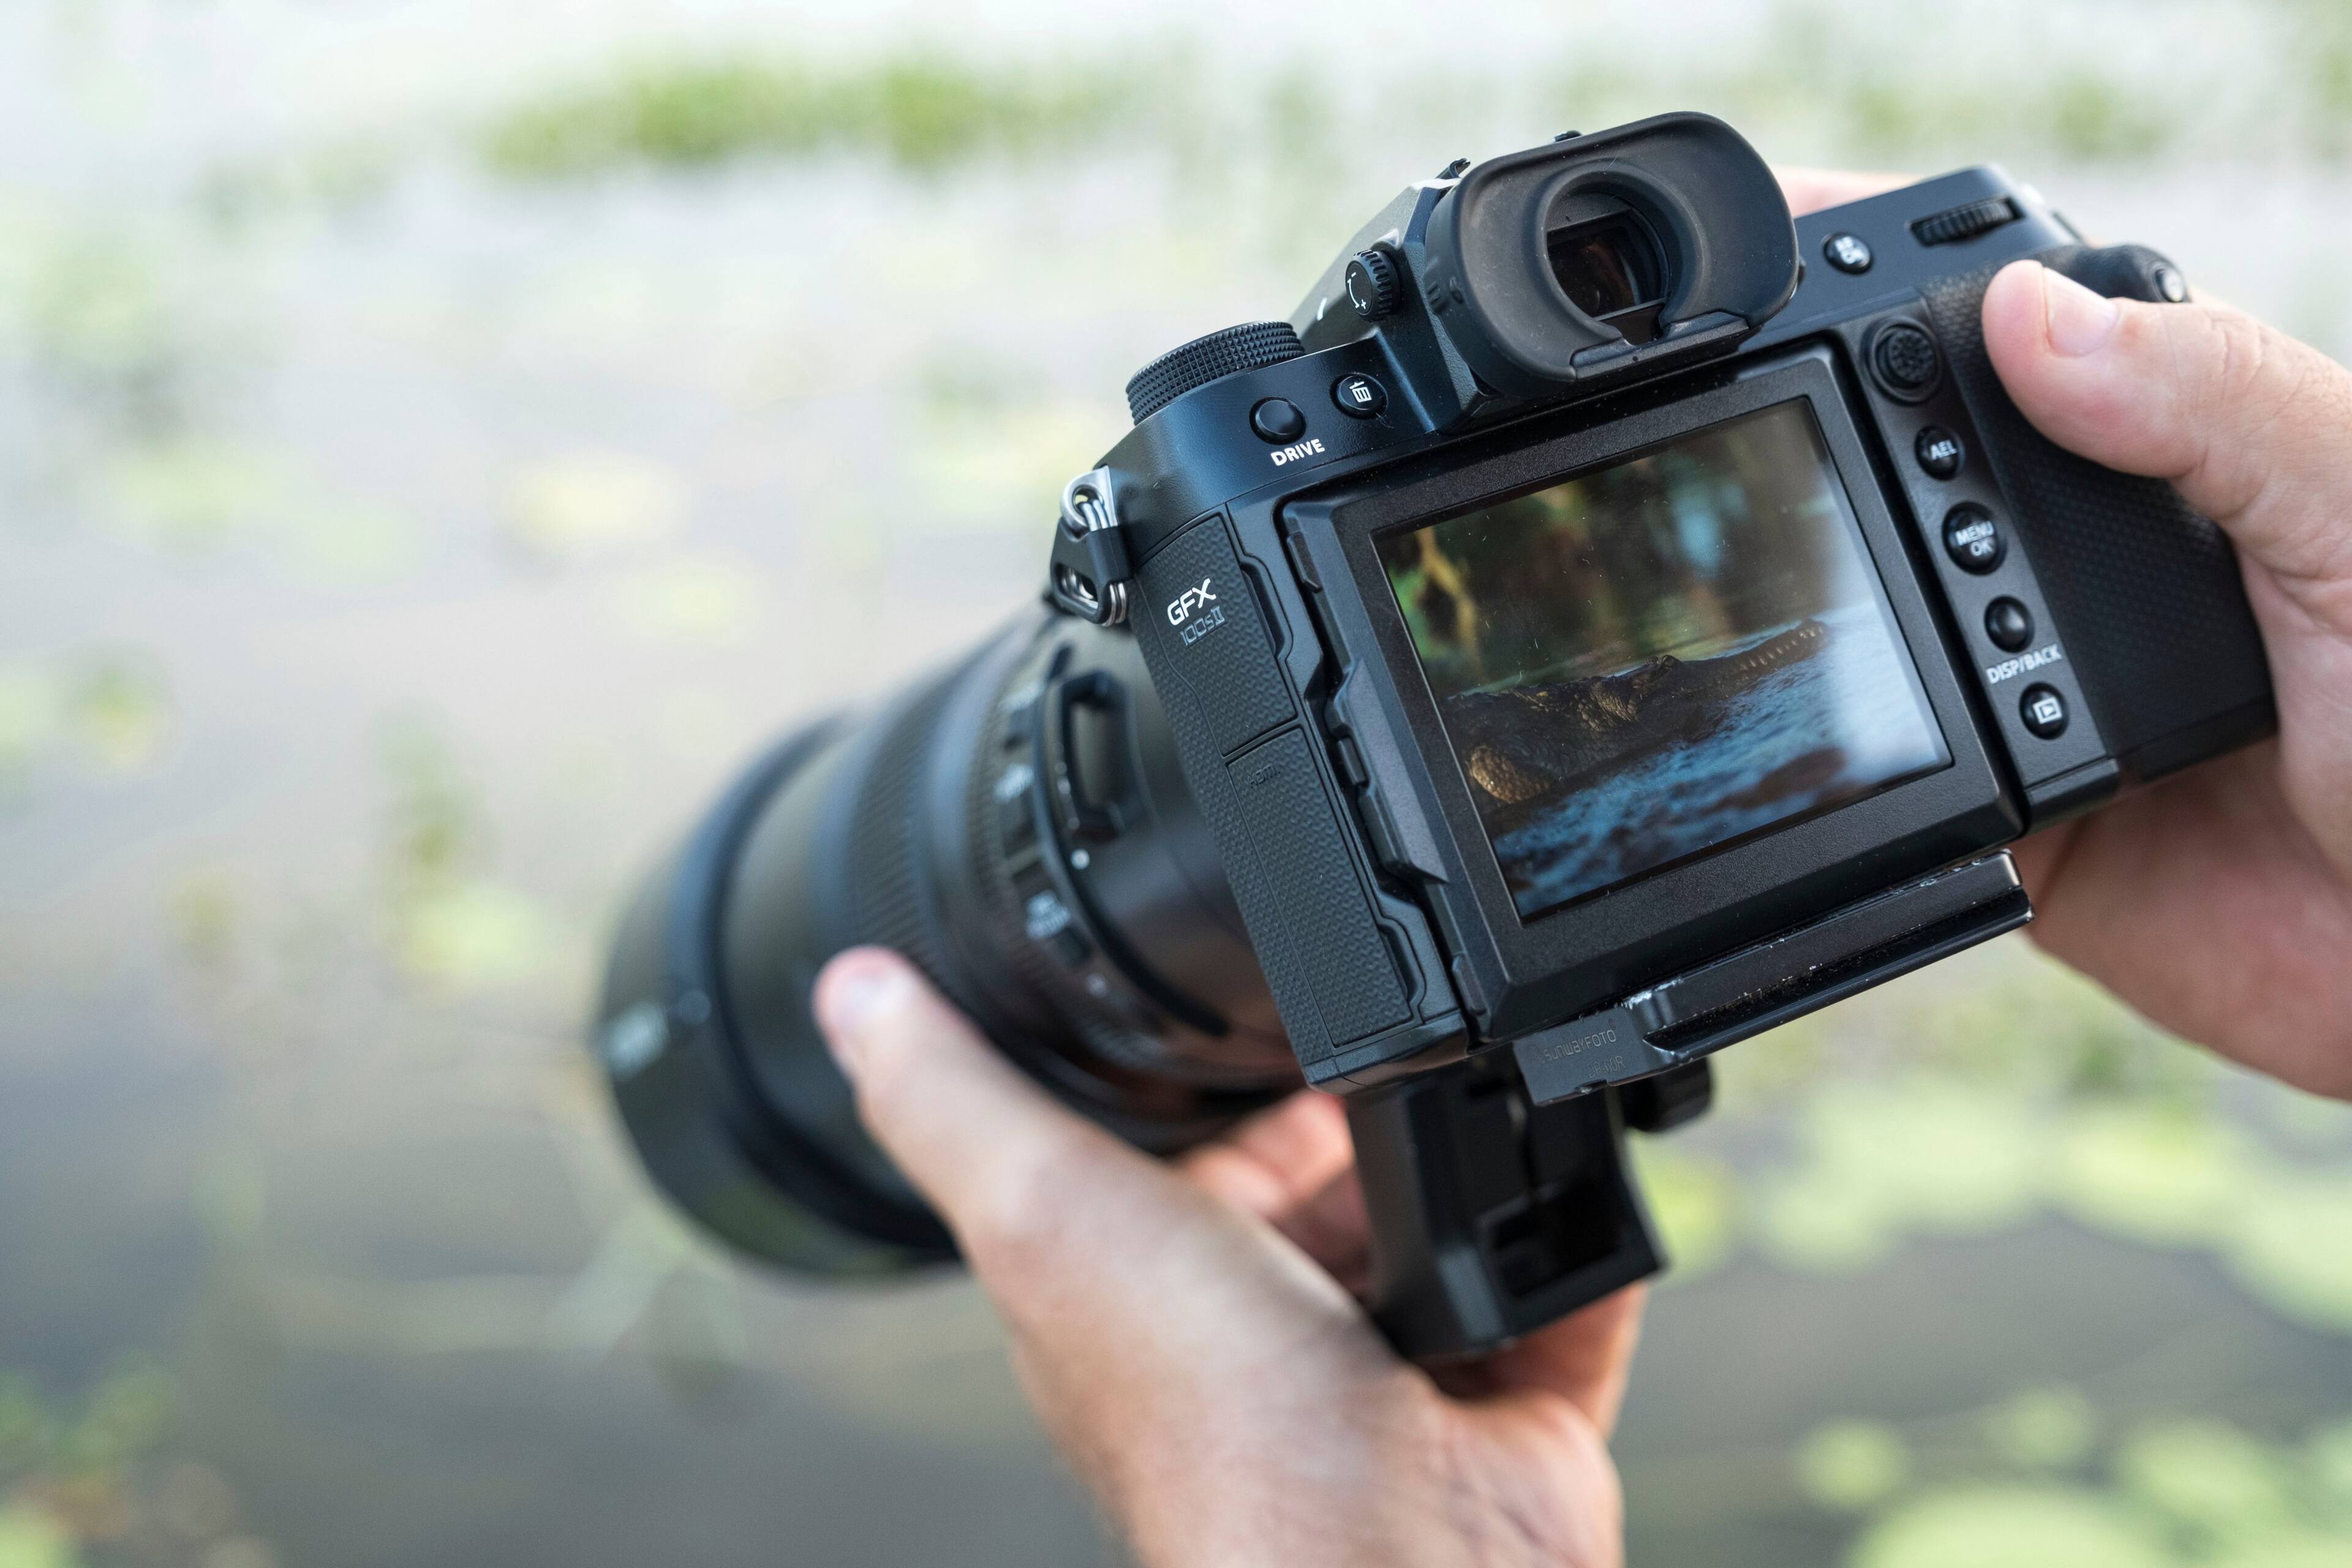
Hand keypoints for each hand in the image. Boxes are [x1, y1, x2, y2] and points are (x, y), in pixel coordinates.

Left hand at [812, 948, 1643, 1567]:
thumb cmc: (1218, 1432)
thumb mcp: (1049, 1214)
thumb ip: (955, 1101)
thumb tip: (853, 991)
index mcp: (1149, 1290)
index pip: (1186, 1157)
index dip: (1230, 1079)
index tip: (1272, 996)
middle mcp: (1265, 1338)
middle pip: (1324, 1187)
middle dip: (1371, 1111)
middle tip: (1412, 1036)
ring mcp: (1393, 1380)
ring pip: (1446, 1234)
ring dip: (1479, 1164)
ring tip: (1498, 1093)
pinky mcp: (1510, 1412)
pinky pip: (1567, 1301)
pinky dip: (1586, 1247)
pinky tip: (1591, 1182)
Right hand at [1784, 171, 2351, 1095]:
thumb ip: (2213, 399)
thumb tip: (2021, 312)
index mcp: (2173, 446)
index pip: (1998, 337)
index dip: (1875, 296)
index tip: (1758, 277)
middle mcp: (2083, 561)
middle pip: (1895, 476)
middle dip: (1799, 454)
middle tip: (1714, 443)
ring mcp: (2032, 692)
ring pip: (1871, 628)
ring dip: (1810, 613)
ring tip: (1747, 588)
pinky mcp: (2010, 829)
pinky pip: (1887, 794)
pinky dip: (1839, 775)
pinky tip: (1810, 740)